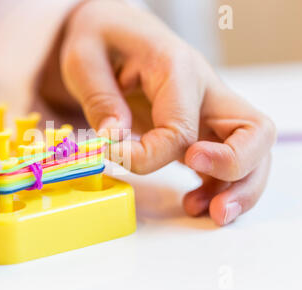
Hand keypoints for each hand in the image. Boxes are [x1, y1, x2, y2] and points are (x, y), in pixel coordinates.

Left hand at [59, 0, 275, 224]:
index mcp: (177, 69)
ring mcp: (207, 109)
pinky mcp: (201, 125)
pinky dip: (221, 185)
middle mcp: (204, 89)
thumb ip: (99, 99)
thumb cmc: (102, 39)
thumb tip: (115, 140)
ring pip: (253, 150)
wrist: (116, 29)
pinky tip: (197, 201)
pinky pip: (229, 158)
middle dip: (234, 171)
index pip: (181, 128)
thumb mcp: (84, 58)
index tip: (116, 157)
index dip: (149, 156)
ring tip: (208, 213)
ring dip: (238, 188)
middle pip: (253, 132)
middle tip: (203, 197)